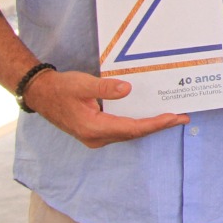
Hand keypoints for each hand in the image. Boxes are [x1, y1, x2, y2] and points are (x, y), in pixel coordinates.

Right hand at [22, 69, 187, 148]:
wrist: (41, 94)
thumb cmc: (61, 88)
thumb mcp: (83, 84)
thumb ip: (105, 88)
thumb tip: (127, 89)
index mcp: (93, 128)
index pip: (132, 128)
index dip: (154, 124)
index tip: (173, 118)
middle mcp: (96, 137)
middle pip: (134, 133)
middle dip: (158, 126)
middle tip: (182, 118)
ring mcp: (95, 137)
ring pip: (129, 133)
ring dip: (150, 126)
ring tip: (172, 118)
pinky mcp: (95, 132)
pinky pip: (122, 130)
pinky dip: (138, 125)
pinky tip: (149, 117)